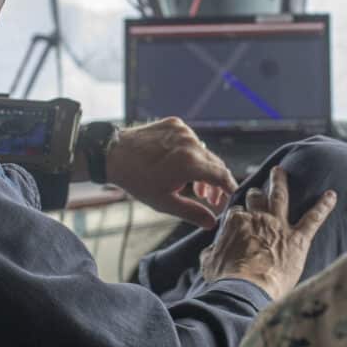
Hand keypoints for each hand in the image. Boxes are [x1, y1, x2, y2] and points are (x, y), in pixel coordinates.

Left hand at [106, 118, 238, 228]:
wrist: (114, 154)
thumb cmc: (138, 180)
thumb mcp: (164, 202)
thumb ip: (192, 212)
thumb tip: (212, 222)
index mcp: (190, 163)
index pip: (222, 175)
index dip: (230, 188)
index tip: (232, 198)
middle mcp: (191, 143)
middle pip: (215, 164)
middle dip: (217, 183)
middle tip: (212, 200)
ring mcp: (183, 131)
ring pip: (204, 152)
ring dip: (204, 170)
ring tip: (197, 189)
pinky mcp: (175, 123)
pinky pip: (192, 141)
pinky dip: (192, 154)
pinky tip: (183, 167)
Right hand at [199, 166, 336, 300]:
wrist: (245, 290)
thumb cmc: (225, 279)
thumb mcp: (209, 262)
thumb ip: (213, 250)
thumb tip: (213, 250)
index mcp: (235, 222)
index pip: (236, 212)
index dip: (238, 217)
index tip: (239, 223)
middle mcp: (257, 218)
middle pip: (256, 197)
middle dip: (256, 194)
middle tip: (257, 192)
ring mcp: (278, 225)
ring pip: (280, 196)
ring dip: (280, 182)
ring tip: (281, 172)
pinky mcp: (298, 239)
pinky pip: (314, 218)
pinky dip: (324, 206)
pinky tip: (332, 195)